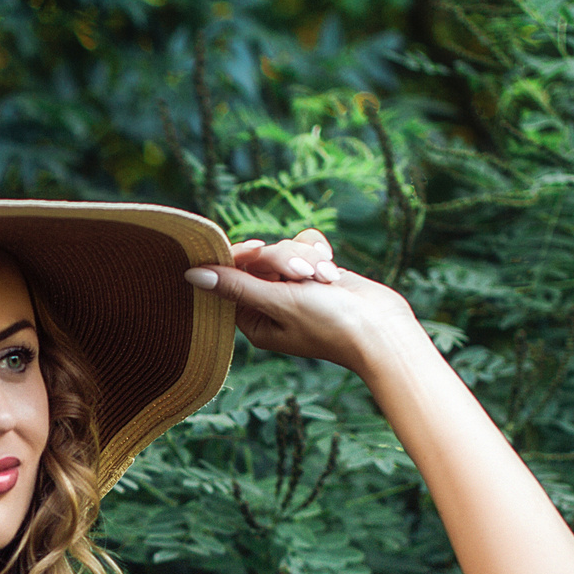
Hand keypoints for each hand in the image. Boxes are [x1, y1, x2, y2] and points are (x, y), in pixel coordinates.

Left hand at [185, 229, 421, 375]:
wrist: (382, 329)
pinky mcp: (316, 273)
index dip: (242, 257)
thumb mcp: (279, 303)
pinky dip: (320, 253)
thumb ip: (237, 286)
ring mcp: (294, 287)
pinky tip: (333, 270)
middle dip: (283, 258)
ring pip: (285, 247)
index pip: (230, 274)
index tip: (259, 250)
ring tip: (326, 279)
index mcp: (252, 318)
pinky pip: (306, 245)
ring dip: (306, 257)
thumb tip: (191, 274)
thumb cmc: (329, 324)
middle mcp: (270, 302)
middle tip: (303, 274)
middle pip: (259, 257)